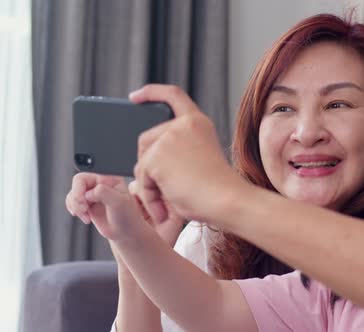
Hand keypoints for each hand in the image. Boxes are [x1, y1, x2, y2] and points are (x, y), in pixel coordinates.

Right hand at [65, 173, 125, 225]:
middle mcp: (101, 183)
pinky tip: (86, 217)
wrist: (126, 232)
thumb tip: (88, 192)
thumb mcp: (118, 202)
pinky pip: (73, 202)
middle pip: (77, 184)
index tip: (82, 201)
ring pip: (73, 194)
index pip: (87, 176)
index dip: (79, 188)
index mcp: (109, 178)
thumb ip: (104, 192)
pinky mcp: (89, 203)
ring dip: (75, 206)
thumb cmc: (127, 216)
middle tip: (83, 209)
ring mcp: (94, 193)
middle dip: (76, 198)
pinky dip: (75, 210)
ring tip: (86, 215)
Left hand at [129, 84, 245, 225]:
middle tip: (161, 188)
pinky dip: (150, 196)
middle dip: (147, 164)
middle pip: (147, 139)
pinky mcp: (157, 155)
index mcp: (199, 123)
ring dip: (150, 183)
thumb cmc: (217, 190)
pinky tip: (164, 207)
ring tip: (169, 200)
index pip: (172, 95)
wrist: (227, 200)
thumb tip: (143, 161)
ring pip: (142, 160)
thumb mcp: (199, 159)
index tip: (134, 97)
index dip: (151, 93)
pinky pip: (142, 178)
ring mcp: (169, 138)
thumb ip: (178, 150)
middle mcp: (184, 125)